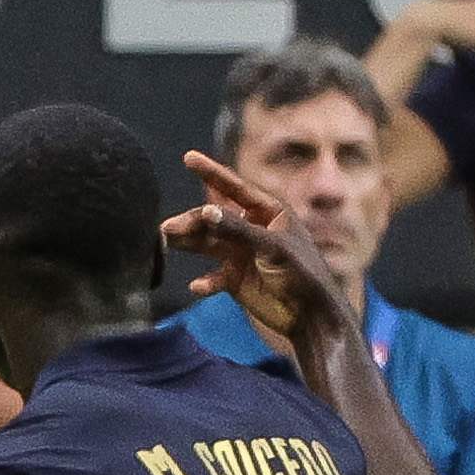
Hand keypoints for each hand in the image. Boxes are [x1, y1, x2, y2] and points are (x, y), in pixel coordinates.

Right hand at [168, 149, 355, 364]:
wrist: (310, 317)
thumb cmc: (301, 273)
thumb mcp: (272, 247)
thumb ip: (237, 230)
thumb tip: (205, 211)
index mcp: (268, 212)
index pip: (235, 188)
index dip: (211, 172)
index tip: (188, 157)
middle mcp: (252, 230)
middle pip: (213, 219)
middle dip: (190, 222)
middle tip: (166, 229)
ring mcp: (242, 255)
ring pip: (207, 244)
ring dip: (188, 244)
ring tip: (164, 244)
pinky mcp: (235, 280)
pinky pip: (213, 277)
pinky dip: (205, 282)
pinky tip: (198, 287)